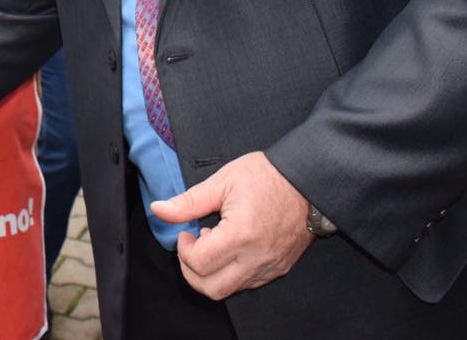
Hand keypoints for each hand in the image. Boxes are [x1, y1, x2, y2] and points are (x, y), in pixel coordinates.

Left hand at [149, 151, 312, 300]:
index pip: (199, 263)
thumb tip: (159, 210)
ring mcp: (270, 267)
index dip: (183, 250)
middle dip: (192, 272)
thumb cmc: (266, 176)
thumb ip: (188, 201)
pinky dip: (231, 273)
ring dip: (212, 274)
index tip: (185, 232)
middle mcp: (257, 258)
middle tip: (190, 247)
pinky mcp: (279, 268)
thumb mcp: (222, 182)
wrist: (307, 181)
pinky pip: (249, 284)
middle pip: (213, 289)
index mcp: (241, 235)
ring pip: (231, 290)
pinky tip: (230, 248)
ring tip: (213, 244)